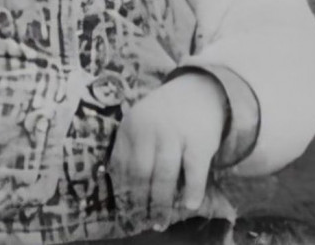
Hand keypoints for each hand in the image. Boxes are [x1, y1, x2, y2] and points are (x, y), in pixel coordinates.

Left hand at [108, 73, 226, 230]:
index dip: (122, 189)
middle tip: (141, 221)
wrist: (198, 91)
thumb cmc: (164, 115)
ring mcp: (175, 133)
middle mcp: (150, 128)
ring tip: (160, 222)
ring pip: (164, 175)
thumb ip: (128, 147)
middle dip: (140, 201)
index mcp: (131, 125)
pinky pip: (194, 170)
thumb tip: (115, 182)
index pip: (121, 163)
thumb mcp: (140, 123)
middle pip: (141, 172)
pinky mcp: (199, 140)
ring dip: (161, 203)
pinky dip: (192, 190)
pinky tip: (189, 205)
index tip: (124, 209)